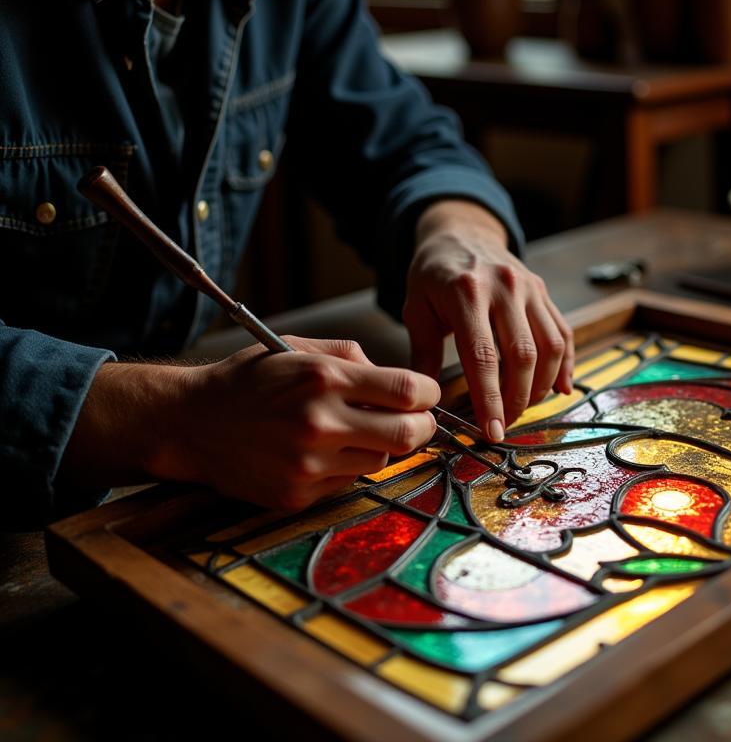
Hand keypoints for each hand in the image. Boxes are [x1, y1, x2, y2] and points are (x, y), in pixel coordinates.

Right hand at [63, 337, 438, 510]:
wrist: (190, 423)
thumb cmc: (250, 379)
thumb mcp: (299, 348)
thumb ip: (353, 357)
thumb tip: (400, 379)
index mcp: (324, 378)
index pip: (408, 391)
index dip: (428, 393)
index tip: (426, 395)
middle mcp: (319, 422)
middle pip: (408, 434)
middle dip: (421, 427)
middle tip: (415, 420)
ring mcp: (308, 464)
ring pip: (380, 460)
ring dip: (379, 446)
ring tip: (353, 431)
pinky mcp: (297, 495)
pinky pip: (347, 482)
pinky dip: (346, 467)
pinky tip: (320, 451)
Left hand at [402, 200, 573, 440]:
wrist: (460, 232)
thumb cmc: (433, 275)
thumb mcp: (416, 309)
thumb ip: (424, 355)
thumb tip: (426, 402)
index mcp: (466, 293)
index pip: (483, 356)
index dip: (491, 399)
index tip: (493, 432)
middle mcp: (504, 287)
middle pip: (523, 355)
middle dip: (518, 399)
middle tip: (506, 424)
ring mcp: (529, 287)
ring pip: (550, 347)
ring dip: (542, 386)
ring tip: (524, 406)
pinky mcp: (543, 291)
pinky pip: (563, 332)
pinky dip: (565, 364)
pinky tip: (558, 388)